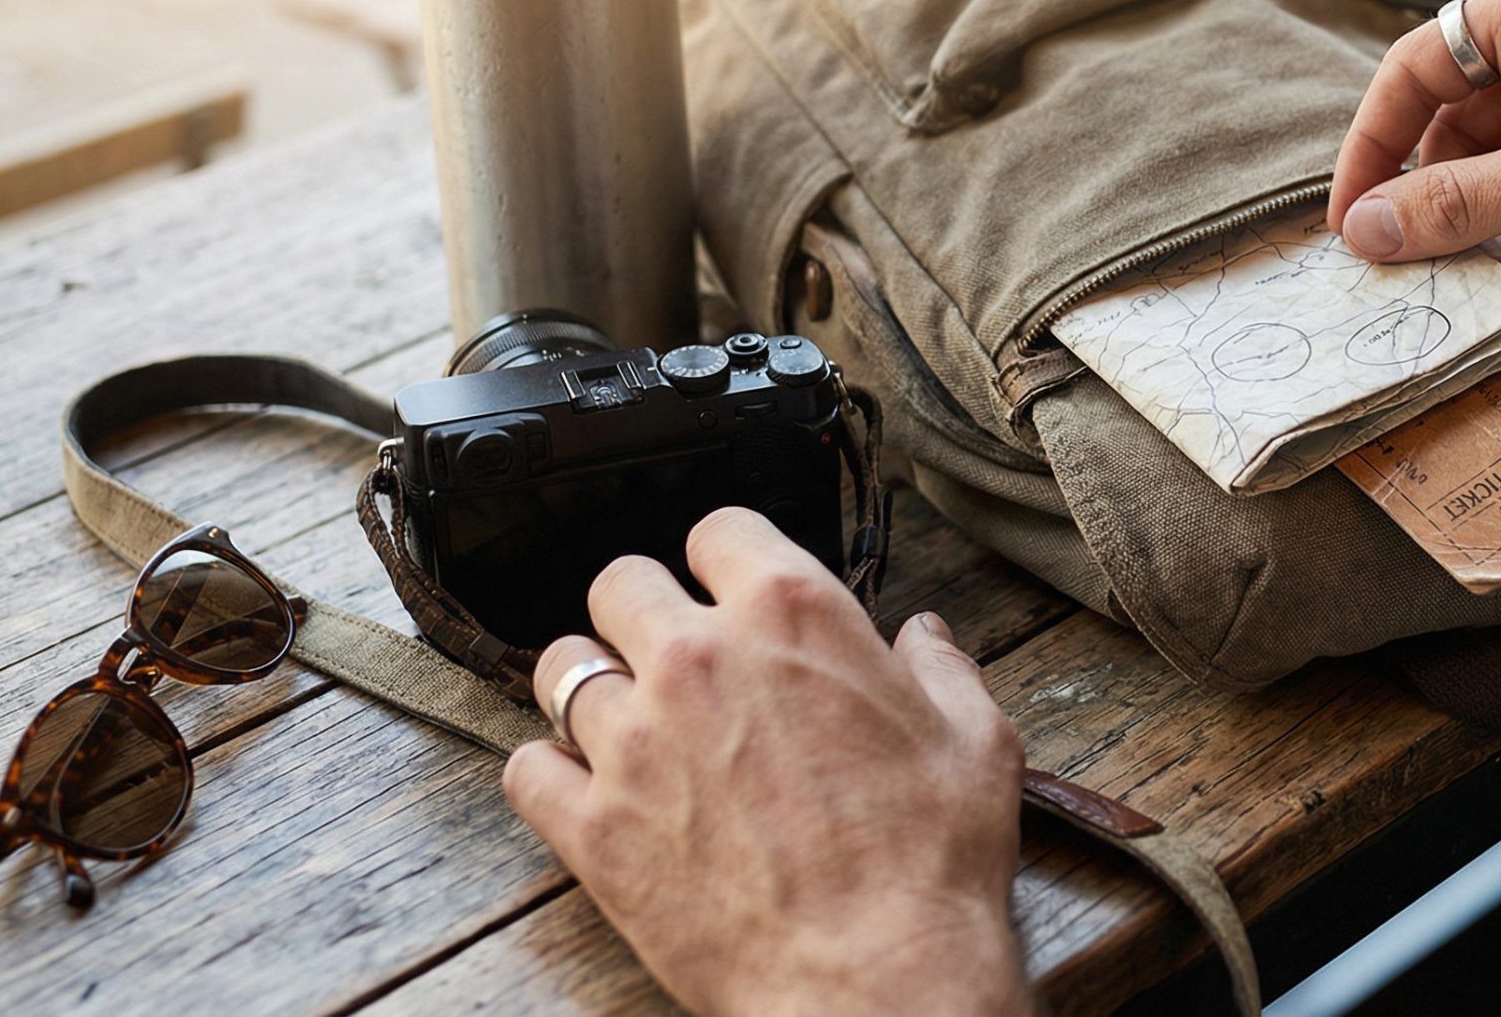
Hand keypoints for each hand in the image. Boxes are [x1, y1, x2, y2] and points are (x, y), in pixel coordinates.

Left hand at [504, 509, 1029, 1016]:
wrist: (876, 979)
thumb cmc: (930, 864)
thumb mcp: (975, 741)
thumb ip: (941, 669)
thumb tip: (922, 635)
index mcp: (793, 615)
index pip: (719, 529)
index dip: (726, 559)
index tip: (731, 589)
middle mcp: (699, 658)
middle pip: (619, 582)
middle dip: (645, 611)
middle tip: (673, 655)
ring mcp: (635, 741)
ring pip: (560, 667)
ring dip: (592, 685)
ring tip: (626, 721)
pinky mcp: (592, 826)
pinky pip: (524, 768)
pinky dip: (549, 774)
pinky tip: (587, 789)